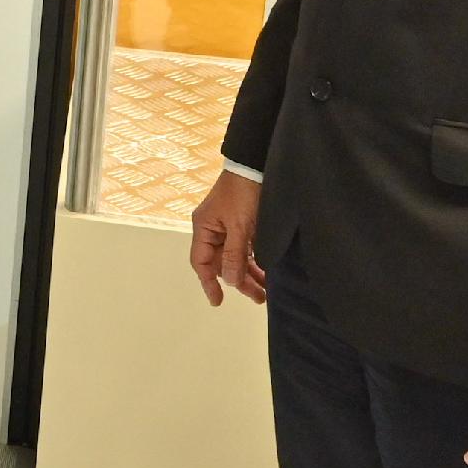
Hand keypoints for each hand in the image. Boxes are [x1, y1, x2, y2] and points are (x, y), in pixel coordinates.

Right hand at [187, 170, 265, 306]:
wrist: (256, 166)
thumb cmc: (243, 192)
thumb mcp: (239, 226)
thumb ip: (233, 255)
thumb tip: (230, 281)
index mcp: (204, 228)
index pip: (201, 262)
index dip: (208, 283)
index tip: (218, 301)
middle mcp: (213, 230)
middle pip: (221, 263)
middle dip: (239, 281)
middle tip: (258, 298)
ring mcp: (227, 227)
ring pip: (235, 258)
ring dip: (249, 273)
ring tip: (265, 291)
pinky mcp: (242, 224)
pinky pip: (245, 249)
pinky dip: (254, 261)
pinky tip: (266, 273)